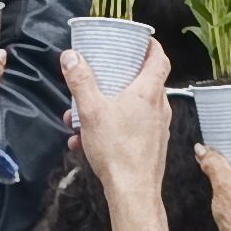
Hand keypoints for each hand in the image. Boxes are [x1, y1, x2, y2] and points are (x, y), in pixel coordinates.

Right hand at [69, 31, 172, 195]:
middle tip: (104, 74)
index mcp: (148, 92)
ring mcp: (157, 127)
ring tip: (83, 116)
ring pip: (132, 107)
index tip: (140, 40)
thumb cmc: (118, 152)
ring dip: (108, 107)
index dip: (151, 45)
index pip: (159, 58)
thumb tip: (72, 58)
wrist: (132, 191)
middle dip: (119, 78)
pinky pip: (130, 127)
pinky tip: (87, 139)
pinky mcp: (151, 145)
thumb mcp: (91, 111)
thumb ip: (80, 82)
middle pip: (144, 81)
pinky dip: (111, 127)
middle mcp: (158, 107)